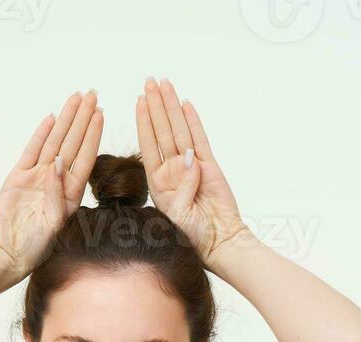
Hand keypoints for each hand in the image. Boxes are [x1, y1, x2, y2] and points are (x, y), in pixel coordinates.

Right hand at [0, 90, 103, 284]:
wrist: (7, 253)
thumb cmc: (34, 247)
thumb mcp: (53, 224)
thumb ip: (56, 195)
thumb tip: (58, 164)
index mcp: (71, 193)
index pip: (85, 156)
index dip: (93, 134)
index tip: (101, 113)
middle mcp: (57, 181)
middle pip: (73, 142)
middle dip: (83, 118)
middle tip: (93, 94)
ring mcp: (38, 177)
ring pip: (55, 141)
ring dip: (66, 120)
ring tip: (76, 98)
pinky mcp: (19, 177)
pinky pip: (32, 150)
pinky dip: (41, 134)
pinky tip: (52, 118)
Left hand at [136, 78, 251, 266]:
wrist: (220, 242)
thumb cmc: (194, 236)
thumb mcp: (177, 215)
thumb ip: (181, 189)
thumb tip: (189, 161)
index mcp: (158, 182)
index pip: (149, 144)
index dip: (145, 121)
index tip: (140, 100)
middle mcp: (172, 170)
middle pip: (163, 130)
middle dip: (156, 105)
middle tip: (150, 81)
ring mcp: (191, 166)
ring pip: (180, 130)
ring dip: (172, 106)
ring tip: (166, 84)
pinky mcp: (210, 166)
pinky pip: (200, 139)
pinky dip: (193, 122)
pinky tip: (186, 105)